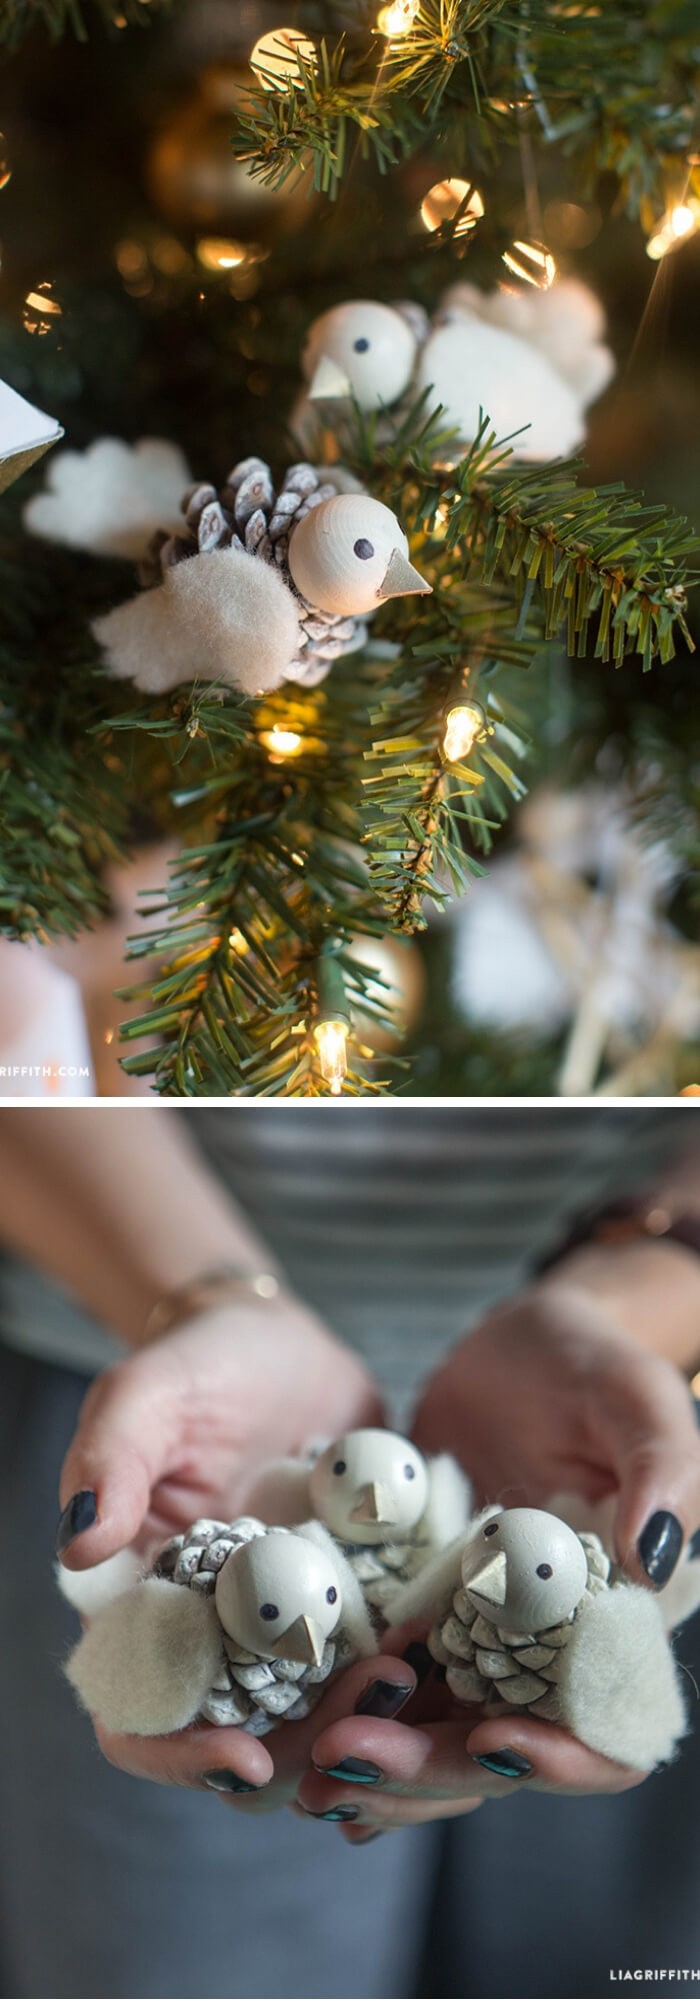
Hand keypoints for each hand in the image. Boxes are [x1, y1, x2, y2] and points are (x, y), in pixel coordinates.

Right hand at [57, 1291, 381, 1789]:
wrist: (282, 1344)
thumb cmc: (197, 1366)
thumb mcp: (146, 1394)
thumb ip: (110, 1462)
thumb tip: (78, 1546)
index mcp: (145, 1610)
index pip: (141, 1715)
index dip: (181, 1755)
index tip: (244, 1757)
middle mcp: (217, 1639)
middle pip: (249, 1734)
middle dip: (307, 1740)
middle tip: (368, 1694)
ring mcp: (293, 1632)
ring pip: (325, 1715)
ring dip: (367, 1716)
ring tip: (410, 1671)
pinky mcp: (359, 1608)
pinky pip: (386, 1659)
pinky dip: (416, 1668)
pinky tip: (445, 1644)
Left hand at [302, 1280, 699, 1837]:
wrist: (515, 1346)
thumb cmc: (595, 1366)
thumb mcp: (636, 1400)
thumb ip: (659, 1472)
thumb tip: (649, 1557)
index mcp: (616, 1623)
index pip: (607, 1728)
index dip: (558, 1756)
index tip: (492, 1740)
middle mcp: (548, 1650)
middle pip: (498, 1749)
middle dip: (429, 1767)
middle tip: (350, 1752)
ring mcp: (479, 1638)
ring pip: (432, 1731)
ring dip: (377, 1762)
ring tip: (307, 1773)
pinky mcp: (420, 1612)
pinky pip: (383, 1677)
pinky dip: (343, 1710)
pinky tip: (292, 1735)